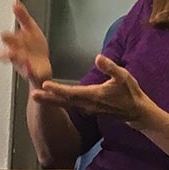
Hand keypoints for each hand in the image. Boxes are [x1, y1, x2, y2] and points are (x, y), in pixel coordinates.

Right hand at [0, 1, 53, 85]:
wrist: (42, 66)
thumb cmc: (34, 47)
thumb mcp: (30, 28)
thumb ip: (22, 16)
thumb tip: (14, 2)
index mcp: (16, 44)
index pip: (10, 40)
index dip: (7, 38)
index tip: (4, 34)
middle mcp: (19, 56)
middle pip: (12, 54)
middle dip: (9, 53)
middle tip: (10, 51)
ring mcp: (26, 67)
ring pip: (21, 66)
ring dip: (21, 65)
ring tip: (24, 62)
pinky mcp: (34, 76)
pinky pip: (33, 77)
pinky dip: (33, 74)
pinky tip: (36, 72)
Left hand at [30, 54, 158, 125]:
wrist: (135, 112)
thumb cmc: (130, 93)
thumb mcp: (124, 77)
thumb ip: (110, 68)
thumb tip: (98, 57)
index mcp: (94, 95)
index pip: (73, 92)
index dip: (59, 89)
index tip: (45, 85)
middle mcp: (87, 104)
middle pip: (64, 101)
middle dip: (48, 98)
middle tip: (32, 95)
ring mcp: (86, 108)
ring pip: (65, 104)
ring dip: (50, 101)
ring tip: (35, 96)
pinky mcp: (86, 108)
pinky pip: (69, 105)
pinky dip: (57, 102)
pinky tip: (49, 98)